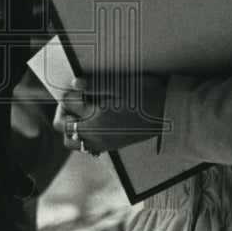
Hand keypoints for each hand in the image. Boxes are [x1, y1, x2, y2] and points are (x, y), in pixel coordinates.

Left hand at [53, 75, 167, 152]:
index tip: (78, 86)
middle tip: (75, 99)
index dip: (70, 92)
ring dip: (71, 126)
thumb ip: (95, 85)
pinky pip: (87, 147)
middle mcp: (97, 135)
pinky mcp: (111, 146)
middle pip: (63, 129)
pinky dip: (83, 136)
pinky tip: (93, 122)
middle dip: (63, 112)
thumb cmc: (146, 95)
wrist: (168, 113)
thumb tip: (75, 83)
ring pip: (73, 142)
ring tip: (81, 112)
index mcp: (96, 119)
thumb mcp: (121, 84)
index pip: (68, 104)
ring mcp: (104, 143)